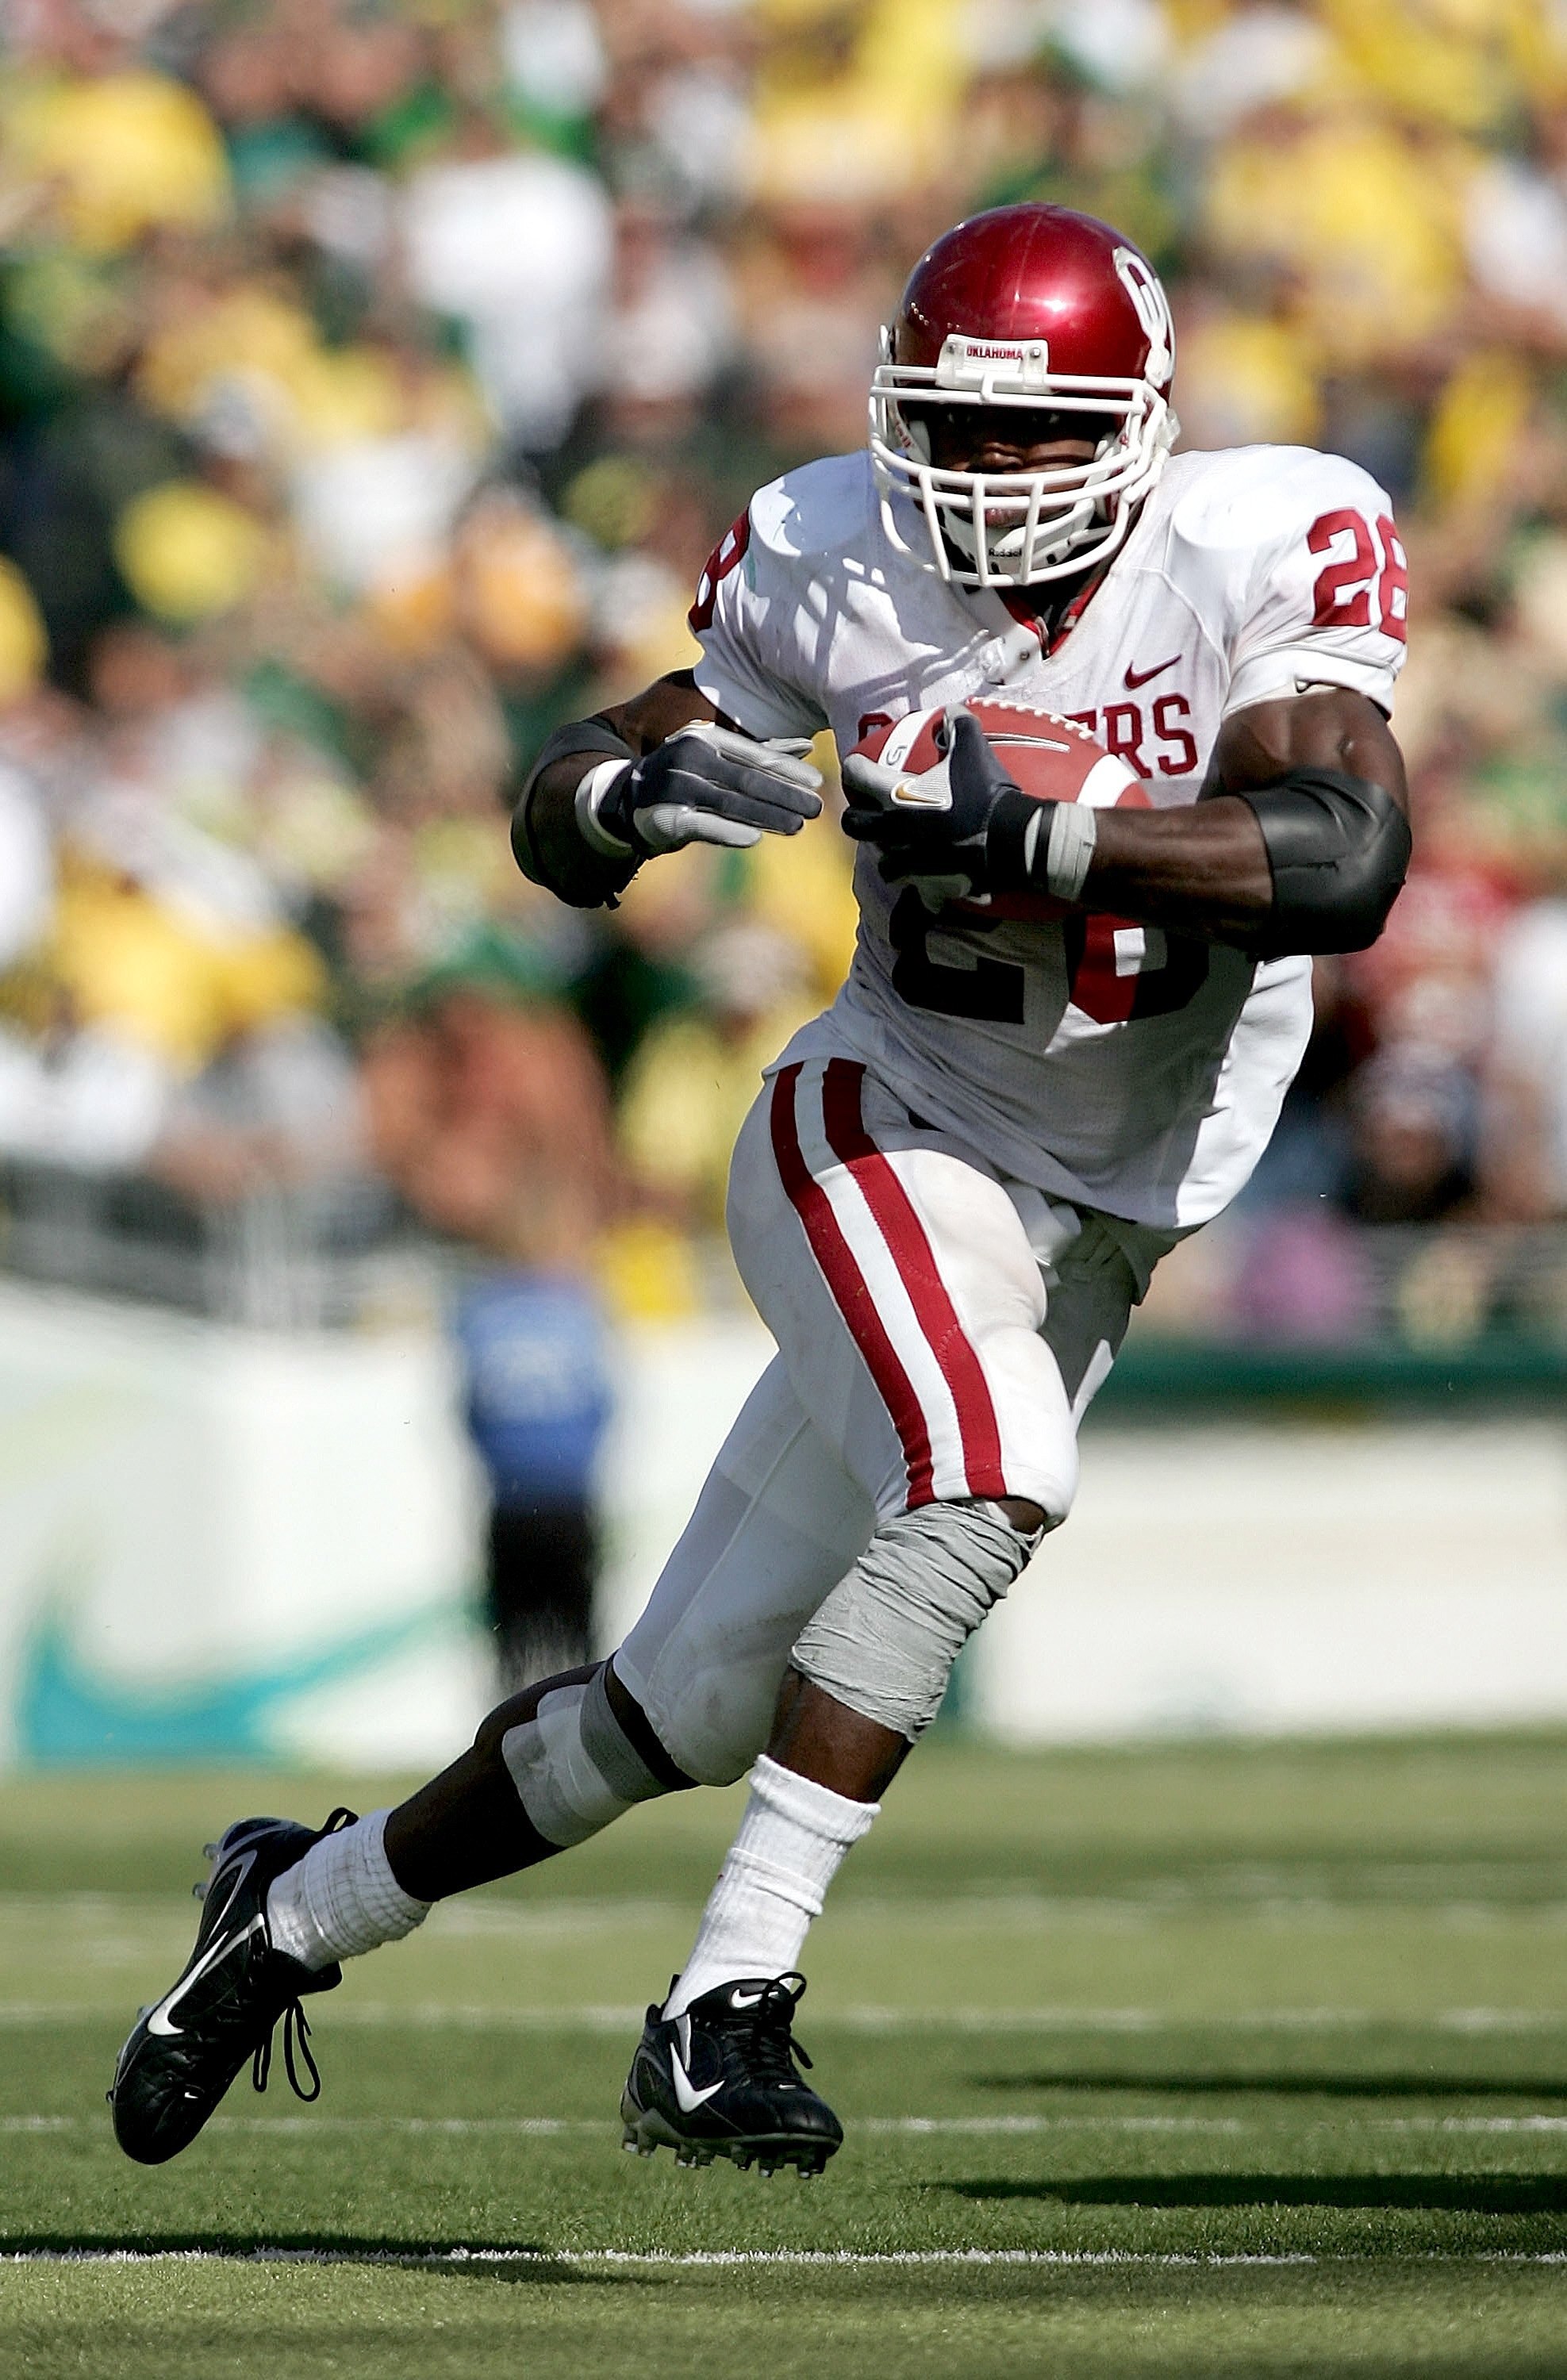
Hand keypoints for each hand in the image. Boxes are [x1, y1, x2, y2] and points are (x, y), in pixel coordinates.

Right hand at [585, 723, 821, 858]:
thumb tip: (807, 746)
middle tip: (815, 809)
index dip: (788, 770)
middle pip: (747, 779)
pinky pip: (702, 826)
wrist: (627, 798)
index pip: (755, 755)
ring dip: (767, 816)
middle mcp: (689, 757)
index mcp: (706, 737)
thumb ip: (761, 752)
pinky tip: (754, 838)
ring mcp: (675, 787)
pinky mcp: (665, 817)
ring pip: (730, 803)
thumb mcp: (718, 757)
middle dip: (785, 795)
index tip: (817, 783)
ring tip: (797, 826)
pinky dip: (728, 831)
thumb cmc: (686, 776)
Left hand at [841, 709, 1022, 899]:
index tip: (858, 766)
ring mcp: (908, 861)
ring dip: (886, 852)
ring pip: (881, 861)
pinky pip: (913, 887)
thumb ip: (958, 723)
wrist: (1012, 839)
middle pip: (854, 825)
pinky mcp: (927, 885)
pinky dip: (917, 881)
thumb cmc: (986, 793)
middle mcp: (893, 830)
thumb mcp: (974, 748)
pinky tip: (925, 875)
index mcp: (896, 795)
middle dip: (856, 816)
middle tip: (870, 811)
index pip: (856, 775)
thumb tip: (950, 711)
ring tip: (897, 846)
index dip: (854, 767)